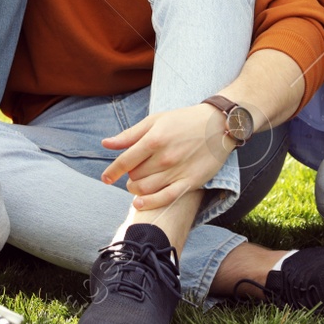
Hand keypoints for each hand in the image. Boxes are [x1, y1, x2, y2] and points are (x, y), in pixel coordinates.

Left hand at [100, 104, 231, 210]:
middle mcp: (164, 157)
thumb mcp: (155, 121)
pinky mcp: (190, 182)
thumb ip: (130, 135)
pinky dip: (150, 203)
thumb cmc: (183, 121)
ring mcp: (178, 171)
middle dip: (129, 176)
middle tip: (133, 172)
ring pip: (146, 189)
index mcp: (154, 139)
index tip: (105, 178)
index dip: (112, 171)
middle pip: (135, 176)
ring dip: (136, 190)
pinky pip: (165, 198)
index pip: (125, 161)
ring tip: (137, 185)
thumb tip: (106, 144)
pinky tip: (140, 203)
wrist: (218, 125)